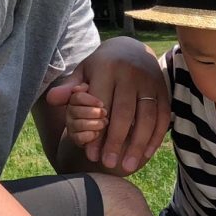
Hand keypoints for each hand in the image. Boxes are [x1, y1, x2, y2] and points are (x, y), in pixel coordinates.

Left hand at [46, 36, 168, 173]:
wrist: (133, 49)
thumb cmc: (103, 66)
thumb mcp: (85, 71)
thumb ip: (70, 87)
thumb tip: (52, 100)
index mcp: (107, 69)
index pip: (101, 105)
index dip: (96, 130)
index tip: (91, 154)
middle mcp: (131, 75)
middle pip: (124, 113)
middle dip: (116, 141)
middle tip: (109, 164)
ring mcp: (150, 84)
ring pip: (146, 118)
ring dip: (138, 145)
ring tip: (128, 166)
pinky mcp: (164, 92)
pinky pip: (162, 118)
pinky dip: (155, 137)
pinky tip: (146, 154)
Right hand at [64, 84, 107, 147]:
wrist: (110, 129)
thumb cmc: (105, 107)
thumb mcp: (101, 94)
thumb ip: (90, 88)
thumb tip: (81, 87)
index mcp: (75, 99)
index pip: (77, 97)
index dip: (89, 100)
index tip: (101, 104)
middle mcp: (70, 111)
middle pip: (76, 110)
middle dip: (92, 112)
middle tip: (104, 113)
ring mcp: (72, 125)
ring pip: (78, 124)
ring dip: (93, 124)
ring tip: (104, 123)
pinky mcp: (76, 139)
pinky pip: (79, 137)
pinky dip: (89, 135)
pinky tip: (97, 133)